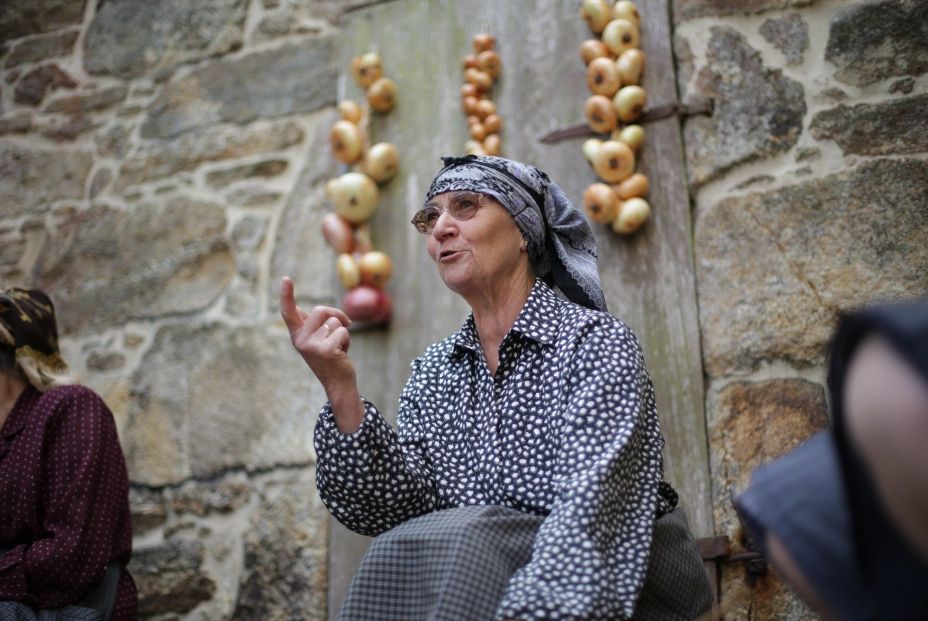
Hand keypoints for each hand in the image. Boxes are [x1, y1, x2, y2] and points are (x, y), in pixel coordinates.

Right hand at [280, 277, 358, 407]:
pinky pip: (343, 332)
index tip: (286, 278)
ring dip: (342, 332)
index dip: (286, 295)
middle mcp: (300, 340)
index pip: (289, 312)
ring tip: (338, 347)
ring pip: (335, 322)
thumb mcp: (314, 341)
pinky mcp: (326, 350)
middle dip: (336, 316)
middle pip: (321, 310)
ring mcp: (312, 346)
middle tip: (339, 332)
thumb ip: (307, 326)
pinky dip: (347, 341)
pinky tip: (342, 353)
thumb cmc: (329, 358)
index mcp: (297, 335)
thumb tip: (299, 309)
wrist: (338, 383)